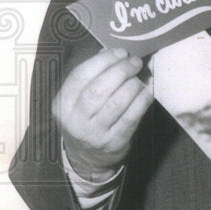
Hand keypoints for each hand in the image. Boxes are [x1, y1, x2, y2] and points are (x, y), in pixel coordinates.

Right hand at [52, 47, 153, 180]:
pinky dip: (143, 100)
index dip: (103, 60)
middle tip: (135, 62)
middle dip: (121, 71)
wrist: (88, 158)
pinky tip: (148, 90)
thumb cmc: (87, 119)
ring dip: (133, 84)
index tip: (120, 52)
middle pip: (98, 89)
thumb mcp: (78, 99)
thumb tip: (113, 51)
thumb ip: (92, 75)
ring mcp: (95, 133)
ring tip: (141, 75)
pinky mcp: (114, 142)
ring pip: (116, 103)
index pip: (80, 76)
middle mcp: (75, 120)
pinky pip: (132, 117)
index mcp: (62, 103)